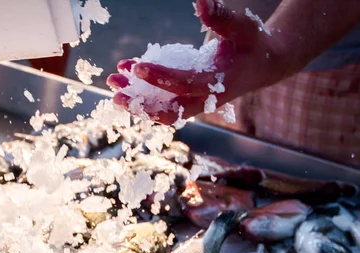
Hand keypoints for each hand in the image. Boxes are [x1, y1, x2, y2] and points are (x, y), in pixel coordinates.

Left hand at [107, 0, 290, 124]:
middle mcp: (205, 100)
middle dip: (141, 105)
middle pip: (170, 111)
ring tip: (113, 81)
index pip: (186, 84)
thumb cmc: (252, 42)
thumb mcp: (241, 26)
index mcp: (219, 83)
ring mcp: (195, 103)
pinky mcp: (187, 100)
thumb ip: (220, 16)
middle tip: (116, 93)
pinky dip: (142, 91)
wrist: (262, 66)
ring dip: (136, 100)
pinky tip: (125, 71)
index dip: (160, 78)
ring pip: (162, 110)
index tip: (137, 67)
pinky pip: (161, 100)